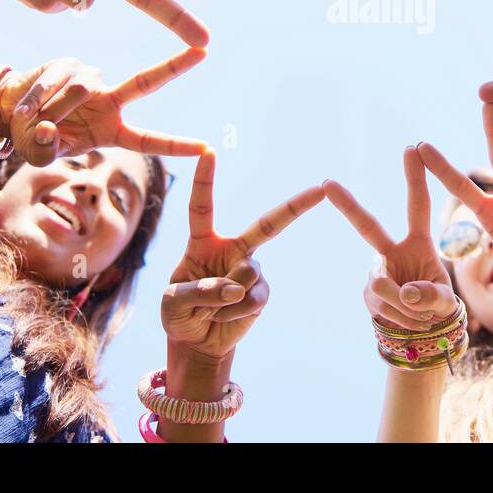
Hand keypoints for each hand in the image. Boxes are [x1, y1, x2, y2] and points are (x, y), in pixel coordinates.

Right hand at [0, 49, 209, 165]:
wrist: (11, 110)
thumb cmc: (34, 137)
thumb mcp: (39, 155)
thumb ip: (45, 150)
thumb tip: (49, 129)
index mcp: (113, 131)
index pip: (148, 140)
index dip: (175, 145)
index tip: (205, 147)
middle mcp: (109, 102)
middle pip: (145, 83)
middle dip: (174, 66)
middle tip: (204, 52)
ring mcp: (91, 80)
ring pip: (81, 89)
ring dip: (54, 109)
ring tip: (36, 120)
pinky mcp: (70, 64)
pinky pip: (57, 81)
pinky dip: (38, 98)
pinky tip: (26, 107)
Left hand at [161, 151, 326, 357]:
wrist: (198, 341)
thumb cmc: (178, 314)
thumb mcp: (172, 303)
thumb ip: (197, 291)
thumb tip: (236, 289)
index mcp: (203, 242)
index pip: (202, 207)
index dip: (204, 180)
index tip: (208, 151)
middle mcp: (233, 250)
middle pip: (266, 225)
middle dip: (295, 206)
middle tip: (320, 190)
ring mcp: (251, 270)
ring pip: (245, 275)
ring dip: (222, 299)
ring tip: (210, 309)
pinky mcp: (262, 293)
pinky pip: (252, 299)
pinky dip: (233, 314)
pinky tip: (224, 318)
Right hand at [324, 147, 455, 330]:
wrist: (421, 330)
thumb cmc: (437, 305)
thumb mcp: (444, 301)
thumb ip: (432, 296)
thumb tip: (405, 292)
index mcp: (418, 243)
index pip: (418, 206)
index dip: (415, 178)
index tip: (411, 148)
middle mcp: (391, 252)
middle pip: (367, 226)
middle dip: (348, 204)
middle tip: (328, 183)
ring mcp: (376, 273)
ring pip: (383, 285)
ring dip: (408, 306)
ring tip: (422, 315)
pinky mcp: (368, 294)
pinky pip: (382, 304)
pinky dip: (402, 317)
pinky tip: (409, 320)